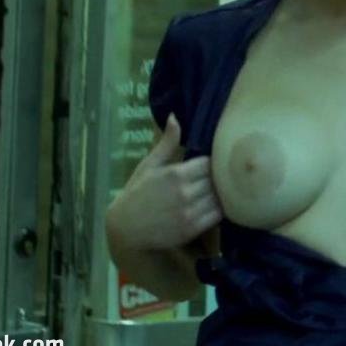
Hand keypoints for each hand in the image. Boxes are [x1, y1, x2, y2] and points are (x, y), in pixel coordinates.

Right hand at [106, 115, 221, 251]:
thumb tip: (174, 117)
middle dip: (216, 178)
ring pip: (220, 197)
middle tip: (214, 178)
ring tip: (216, 191)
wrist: (125, 228)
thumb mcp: (149, 165)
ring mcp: (190, 212)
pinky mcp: (192, 229)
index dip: (210, 163)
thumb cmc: (136, 193)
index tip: (207, 165)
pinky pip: (217, 215)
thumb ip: (167, 143)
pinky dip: (219, 209)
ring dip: (220, 193)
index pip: (209, 162)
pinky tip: (213, 205)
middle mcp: (185, 192)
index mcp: (175, 174)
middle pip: (217, 179)